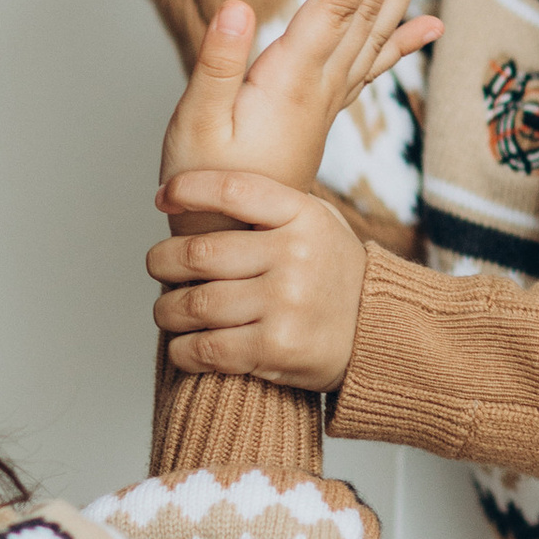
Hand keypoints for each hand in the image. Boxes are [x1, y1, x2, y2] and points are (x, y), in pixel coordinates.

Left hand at [149, 177, 369, 387]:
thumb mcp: (317, 224)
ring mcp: (285, 302)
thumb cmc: (333, 276)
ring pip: (195, 303)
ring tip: (168, 311)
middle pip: (200, 253)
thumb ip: (269, 206)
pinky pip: (207, 348)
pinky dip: (183, 350)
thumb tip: (196, 192)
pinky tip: (184, 346)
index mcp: (303, 216)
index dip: (190, 189)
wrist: (380, 336)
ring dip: (167, 310)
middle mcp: (294, 255)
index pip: (234, 190)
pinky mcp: (276, 348)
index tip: (165, 198)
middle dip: (163, 262)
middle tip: (158, 267)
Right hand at [158, 0, 441, 201]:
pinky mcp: (323, 109)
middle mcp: (320, 84)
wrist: (237, 243)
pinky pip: (372, 64)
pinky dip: (402, 39)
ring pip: (375, 29)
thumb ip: (216, 62)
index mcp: (290, 79)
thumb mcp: (196, 125)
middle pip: (365, 6)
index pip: (334, 5)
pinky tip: (428, 22)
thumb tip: (238, 5)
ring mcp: (328, 97)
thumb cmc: (206, 186)